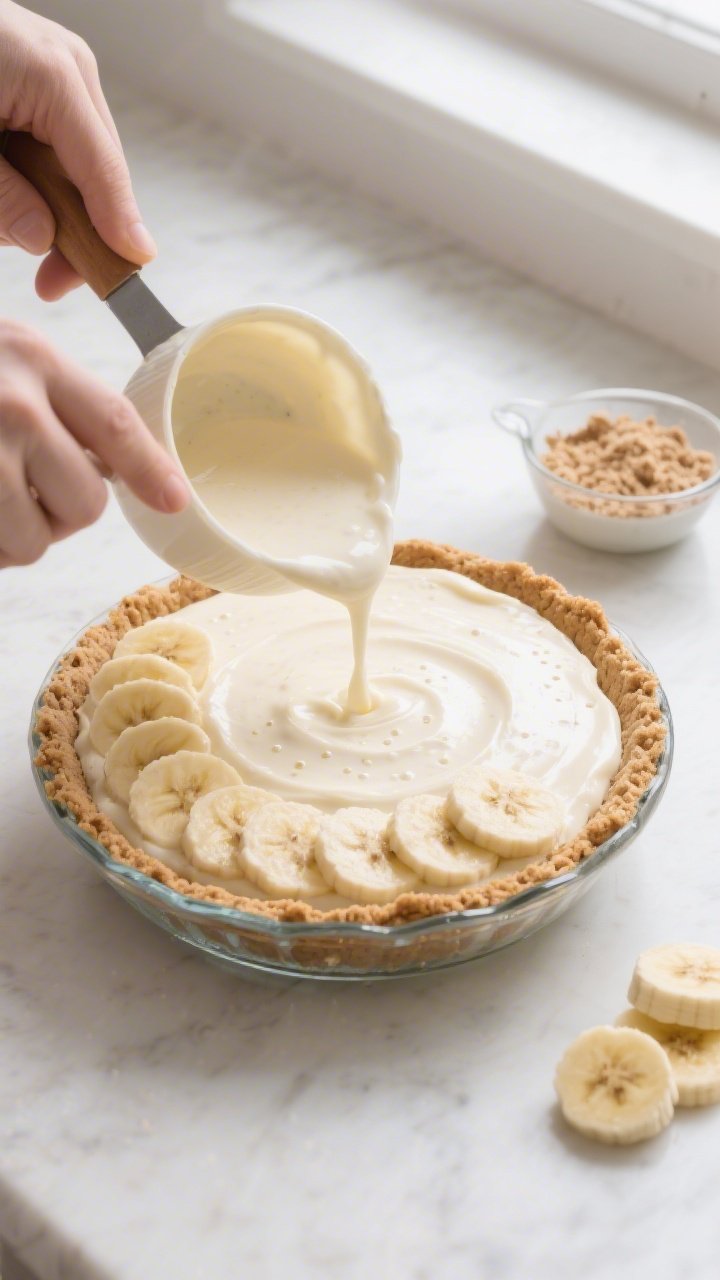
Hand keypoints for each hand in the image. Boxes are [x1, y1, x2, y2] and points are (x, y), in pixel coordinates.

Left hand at [0, 0, 155, 298]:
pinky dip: (43, 177)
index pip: (102, 169)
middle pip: (100, 171)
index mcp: (54, 77)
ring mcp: (63, 72)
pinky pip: (63, 145)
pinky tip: (12, 186)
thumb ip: (1, 196)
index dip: (119, 224)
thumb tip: (41, 238)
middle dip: (80, 227)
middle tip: (50, 281)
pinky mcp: (48, 79)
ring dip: (53, 202)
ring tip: (7, 212)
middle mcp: (71, 69)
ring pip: (83, 163)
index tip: (133, 266)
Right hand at [0, 321, 188, 567]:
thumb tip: (107, 464)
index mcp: (35, 360)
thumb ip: (52, 394)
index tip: (175, 501)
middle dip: (59, 514)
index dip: (151, 469)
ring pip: (35, 540)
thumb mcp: (3, 353)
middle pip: (85, 502)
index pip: (115, 423)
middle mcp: (14, 405)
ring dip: (14, 536)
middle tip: (21, 493)